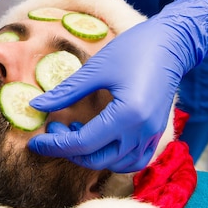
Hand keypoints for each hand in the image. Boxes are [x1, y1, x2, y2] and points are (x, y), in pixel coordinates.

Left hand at [28, 0, 207, 172]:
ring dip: (91, 156)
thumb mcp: (96, 68)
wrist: (171, 43)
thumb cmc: (134, 49)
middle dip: (69, 151)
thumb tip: (37, 106)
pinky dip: (113, 158)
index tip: (35, 142)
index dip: (55, 145)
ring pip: (117, 164)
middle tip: (53, 131)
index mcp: (128, 114)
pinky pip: (134, 159)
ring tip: (74, 132)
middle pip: (98, 159)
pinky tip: (97, 140)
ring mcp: (152, 135)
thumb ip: (66, 91)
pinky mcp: (156, 133)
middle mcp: (142, 131)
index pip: (84, 143)